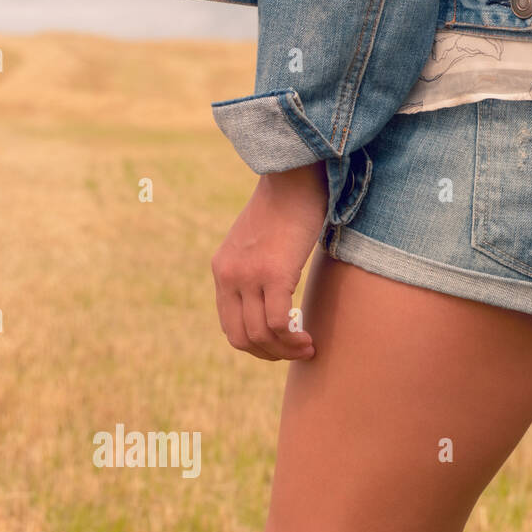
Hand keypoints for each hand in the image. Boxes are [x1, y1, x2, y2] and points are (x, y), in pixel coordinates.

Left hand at [211, 161, 328, 360]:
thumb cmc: (286, 208)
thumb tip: (269, 301)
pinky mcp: (274, 274)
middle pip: (241, 337)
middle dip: (268, 354)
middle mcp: (229, 276)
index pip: (229, 325)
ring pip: (260, 335)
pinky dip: (293, 339)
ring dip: (285, 350)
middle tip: (294, 352)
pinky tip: (309, 339)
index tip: (279, 345)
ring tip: (307, 348)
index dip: (255, 344)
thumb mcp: (257, 243)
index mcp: (221, 270)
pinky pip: (278, 323)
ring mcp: (249, 276)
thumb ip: (253, 270)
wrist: (295, 177)